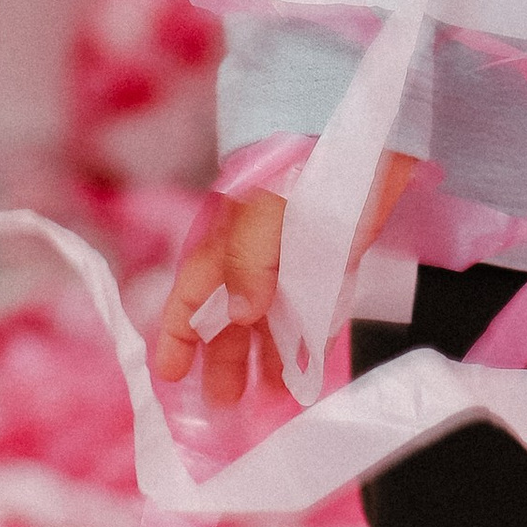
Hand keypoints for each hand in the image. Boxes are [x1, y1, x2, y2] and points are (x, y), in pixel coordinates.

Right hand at [152, 150, 420, 408]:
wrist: (356, 120)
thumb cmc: (300, 156)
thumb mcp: (263, 208)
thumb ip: (248, 259)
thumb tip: (243, 312)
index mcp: (226, 239)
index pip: (190, 296)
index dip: (177, 336)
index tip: (170, 377)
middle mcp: (255, 254)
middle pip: (230, 317)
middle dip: (223, 360)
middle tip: (223, 406)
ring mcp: (294, 257)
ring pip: (271, 318)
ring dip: (266, 358)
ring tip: (268, 400)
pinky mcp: (336, 256)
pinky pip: (314, 309)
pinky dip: (307, 340)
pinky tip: (307, 370)